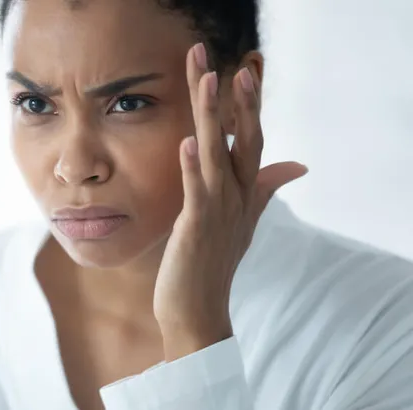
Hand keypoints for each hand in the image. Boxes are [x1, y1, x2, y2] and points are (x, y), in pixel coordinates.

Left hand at [153, 43, 307, 360]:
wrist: (197, 309)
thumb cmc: (212, 262)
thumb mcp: (241, 221)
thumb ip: (265, 189)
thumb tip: (297, 166)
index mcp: (244, 194)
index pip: (252, 140)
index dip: (250, 107)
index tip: (244, 70)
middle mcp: (237, 198)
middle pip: (243, 141)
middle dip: (239, 102)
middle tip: (235, 64)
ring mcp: (219, 213)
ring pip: (218, 156)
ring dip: (213, 118)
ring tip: (207, 81)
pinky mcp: (198, 228)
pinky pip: (197, 192)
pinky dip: (194, 167)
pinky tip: (188, 142)